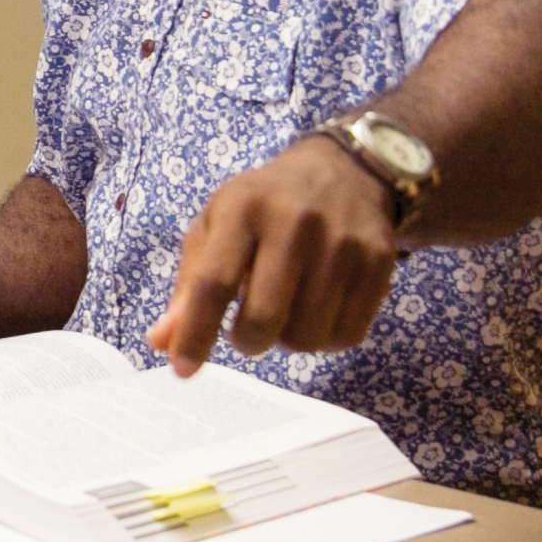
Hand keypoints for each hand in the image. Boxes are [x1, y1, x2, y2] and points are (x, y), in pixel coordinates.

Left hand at [147, 131, 398, 374]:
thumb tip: (162, 343)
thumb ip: (188, 286)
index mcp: (244, 207)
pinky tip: (317, 311)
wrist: (343, 172)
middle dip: (247, 341)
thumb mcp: (216, 227)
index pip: (212, 283)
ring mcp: (343, 242)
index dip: (195, 333)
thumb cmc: (264, 206)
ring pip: (306, 336)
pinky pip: (347, 336)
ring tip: (286, 309)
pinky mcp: (379, 262)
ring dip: (287, 339)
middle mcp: (296, 221)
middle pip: (263, 319)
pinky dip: (324, 339)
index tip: (182, 369)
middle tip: (246, 330)